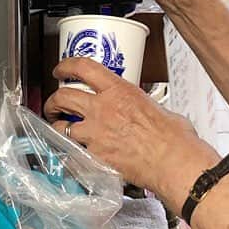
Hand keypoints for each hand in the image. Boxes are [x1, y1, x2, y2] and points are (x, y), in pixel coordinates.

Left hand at [46, 56, 219, 209]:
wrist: (174, 162)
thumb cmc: (174, 137)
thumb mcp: (158, 108)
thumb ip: (142, 106)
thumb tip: (145, 111)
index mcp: (119, 91)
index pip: (83, 68)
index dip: (66, 66)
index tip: (60, 70)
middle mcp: (103, 109)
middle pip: (64, 96)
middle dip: (53, 100)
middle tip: (54, 104)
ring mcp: (96, 134)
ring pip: (62, 127)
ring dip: (58, 127)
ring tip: (60, 130)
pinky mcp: (95, 157)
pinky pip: (73, 153)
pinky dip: (70, 153)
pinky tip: (73, 155)